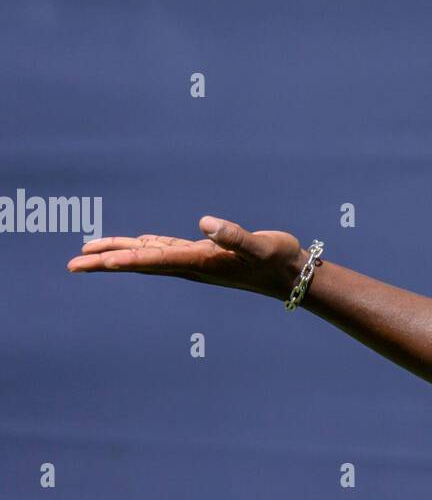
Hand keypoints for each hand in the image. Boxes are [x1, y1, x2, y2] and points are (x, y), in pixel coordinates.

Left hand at [66, 217, 306, 301]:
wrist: (292, 275)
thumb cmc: (279, 259)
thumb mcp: (263, 246)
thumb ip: (236, 236)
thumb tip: (205, 223)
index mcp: (201, 262)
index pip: (156, 261)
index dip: (126, 260)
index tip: (97, 262)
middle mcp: (191, 265)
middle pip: (140, 262)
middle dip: (105, 262)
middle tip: (71, 264)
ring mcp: (195, 262)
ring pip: (147, 256)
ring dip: (116, 254)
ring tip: (87, 252)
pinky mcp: (203, 254)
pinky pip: (163, 251)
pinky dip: (142, 247)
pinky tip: (135, 244)